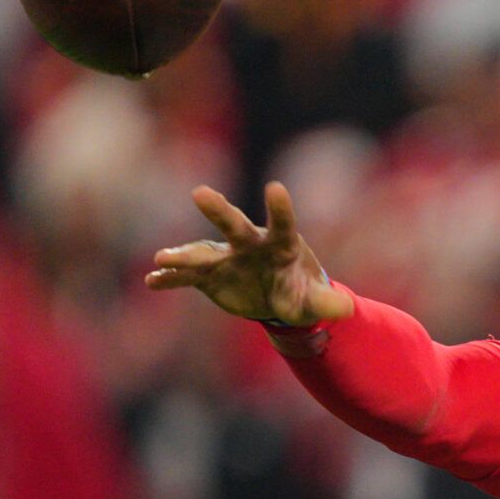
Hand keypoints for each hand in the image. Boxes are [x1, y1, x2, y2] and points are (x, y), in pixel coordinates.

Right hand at [144, 182, 353, 324]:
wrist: (276, 299)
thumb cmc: (300, 292)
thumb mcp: (314, 302)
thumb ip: (327, 303)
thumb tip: (346, 310)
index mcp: (281, 244)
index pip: (282, 224)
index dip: (280, 208)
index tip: (275, 188)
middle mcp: (249, 244)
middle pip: (234, 224)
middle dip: (218, 210)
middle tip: (200, 193)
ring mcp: (226, 257)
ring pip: (202, 251)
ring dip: (183, 254)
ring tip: (162, 257)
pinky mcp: (208, 275)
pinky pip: (186, 276)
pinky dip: (170, 278)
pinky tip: (153, 280)